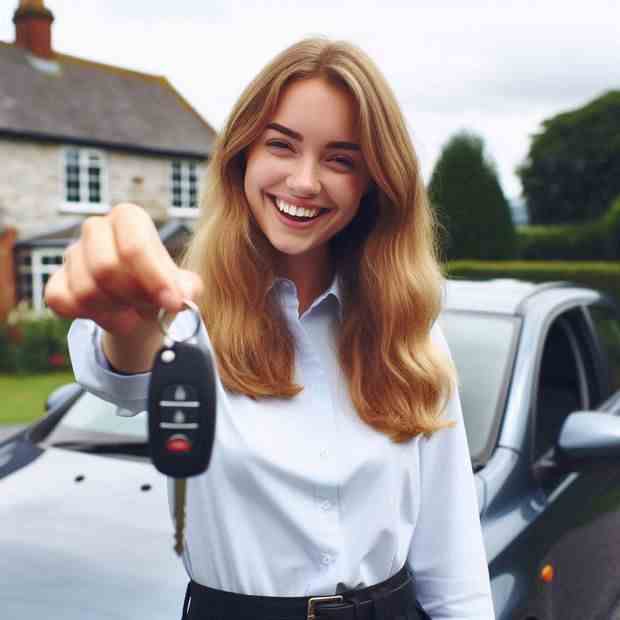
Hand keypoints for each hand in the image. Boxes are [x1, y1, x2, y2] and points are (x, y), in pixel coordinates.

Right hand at [44, 203, 202, 336]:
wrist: (141, 307)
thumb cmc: (161, 287)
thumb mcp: (182, 285)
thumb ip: (187, 287)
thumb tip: (182, 296)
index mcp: (129, 219)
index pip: (135, 246)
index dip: (154, 278)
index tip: (173, 303)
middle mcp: (96, 228)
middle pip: (105, 269)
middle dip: (132, 297)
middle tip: (149, 307)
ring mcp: (73, 254)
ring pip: (85, 290)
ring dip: (114, 312)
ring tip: (132, 312)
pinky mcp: (56, 280)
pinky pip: (61, 301)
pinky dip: (89, 316)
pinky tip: (109, 314)